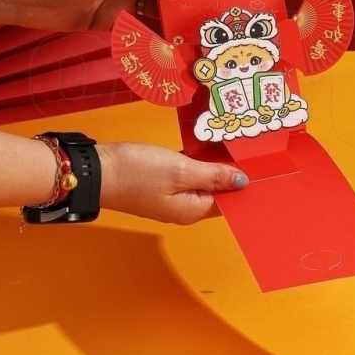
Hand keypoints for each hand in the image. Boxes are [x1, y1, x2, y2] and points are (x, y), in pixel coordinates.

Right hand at [97, 142, 248, 224]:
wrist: (96, 171)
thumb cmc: (137, 172)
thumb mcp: (181, 170)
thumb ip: (213, 176)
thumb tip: (243, 182)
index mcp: (193, 211)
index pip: (229, 201)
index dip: (243, 184)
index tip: (258, 164)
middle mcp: (185, 209)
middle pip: (217, 192)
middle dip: (231, 173)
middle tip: (246, 148)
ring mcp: (172, 197)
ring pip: (203, 181)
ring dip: (214, 166)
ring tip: (231, 143)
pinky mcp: (162, 184)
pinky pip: (188, 175)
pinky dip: (197, 163)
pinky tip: (205, 146)